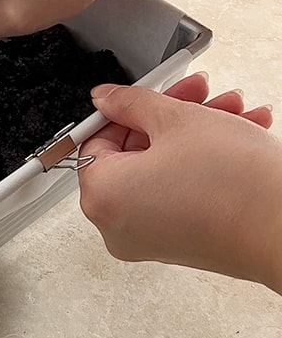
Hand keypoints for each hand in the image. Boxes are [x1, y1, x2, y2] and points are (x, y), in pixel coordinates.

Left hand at [77, 74, 280, 291]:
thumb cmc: (235, 184)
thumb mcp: (177, 120)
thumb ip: (132, 103)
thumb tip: (107, 99)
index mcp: (102, 197)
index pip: (98, 138)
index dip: (129, 109)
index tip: (153, 94)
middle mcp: (118, 226)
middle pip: (136, 152)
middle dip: (175, 116)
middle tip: (201, 94)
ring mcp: (150, 239)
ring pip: (165, 169)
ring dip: (198, 133)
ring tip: (234, 112)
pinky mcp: (183, 244)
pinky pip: (181, 192)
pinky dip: (204, 164)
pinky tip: (240, 136)